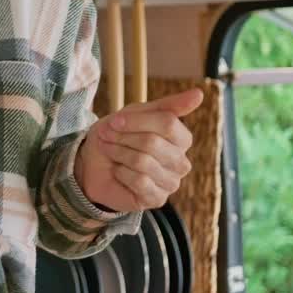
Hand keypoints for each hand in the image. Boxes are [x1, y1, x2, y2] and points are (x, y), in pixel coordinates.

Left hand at [76, 88, 203, 212]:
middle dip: (122, 138)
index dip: (136, 121)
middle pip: (152, 142)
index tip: (114, 121)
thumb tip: (200, 93)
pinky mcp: (158, 199)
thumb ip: (168, 106)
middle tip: (107, 137)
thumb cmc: (117, 137)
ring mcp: (171, 182)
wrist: (92, 165)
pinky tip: (118, 172)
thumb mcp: (135, 114)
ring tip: (110, 151)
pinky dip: (121, 173)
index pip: (167, 123)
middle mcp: (181, 162)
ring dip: (118, 153)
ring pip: (143, 161)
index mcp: (181, 139)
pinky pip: (139, 181)